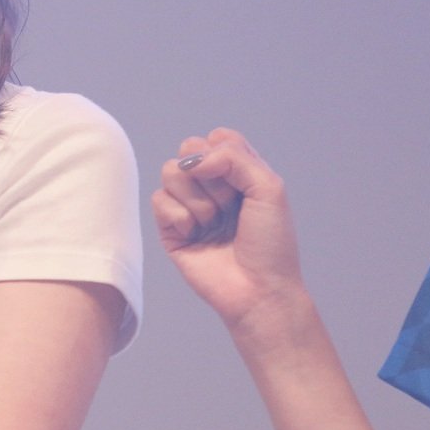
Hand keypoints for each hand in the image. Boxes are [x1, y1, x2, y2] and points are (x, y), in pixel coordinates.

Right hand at [150, 127, 305, 327]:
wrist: (257, 290)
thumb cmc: (271, 245)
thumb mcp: (269, 188)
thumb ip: (234, 157)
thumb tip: (192, 160)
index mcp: (237, 174)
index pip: (217, 139)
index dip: (224, 154)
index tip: (241, 182)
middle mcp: (211, 186)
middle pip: (188, 149)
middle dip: (210, 176)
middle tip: (229, 205)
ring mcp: (188, 205)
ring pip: (170, 171)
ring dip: (198, 199)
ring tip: (214, 224)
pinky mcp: (168, 227)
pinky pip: (159, 200)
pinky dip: (180, 216)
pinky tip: (196, 234)